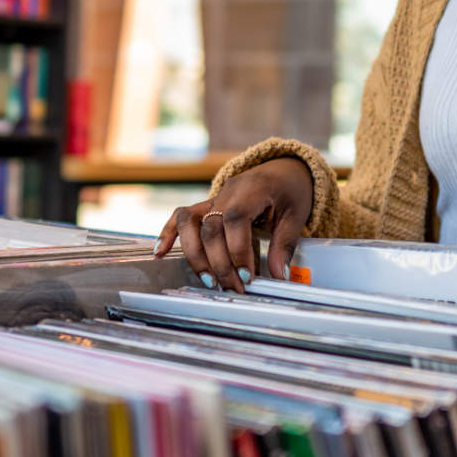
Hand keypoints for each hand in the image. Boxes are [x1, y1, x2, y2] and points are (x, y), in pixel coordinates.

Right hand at [154, 157, 313, 291]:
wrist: (283, 170)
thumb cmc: (290, 191)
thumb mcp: (296, 215)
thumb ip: (285, 245)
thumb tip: (280, 276)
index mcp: (252, 189)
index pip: (234, 219)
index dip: (237, 250)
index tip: (247, 276)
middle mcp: (227, 192)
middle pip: (210, 228)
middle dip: (219, 263)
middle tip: (234, 287)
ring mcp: (213, 198)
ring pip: (189, 223)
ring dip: (194, 255)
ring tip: (207, 281)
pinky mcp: (206, 205)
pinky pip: (180, 217)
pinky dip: (168, 234)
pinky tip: (160, 253)